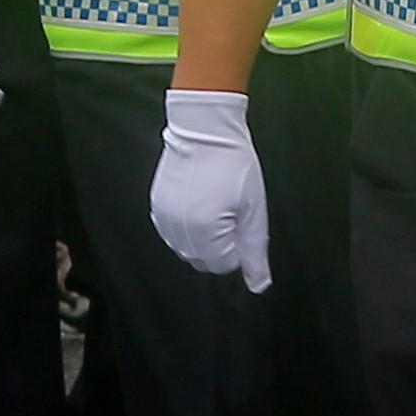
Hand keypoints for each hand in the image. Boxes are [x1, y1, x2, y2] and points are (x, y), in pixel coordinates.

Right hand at [151, 88, 271, 290]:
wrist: (203, 129)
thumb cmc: (234, 165)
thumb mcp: (253, 209)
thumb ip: (254, 251)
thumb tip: (258, 285)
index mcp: (205, 231)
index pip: (224, 265)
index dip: (238, 245)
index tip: (240, 218)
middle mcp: (179, 229)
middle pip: (202, 260)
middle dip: (219, 244)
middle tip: (228, 210)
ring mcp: (164, 217)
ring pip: (186, 248)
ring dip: (201, 236)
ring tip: (212, 202)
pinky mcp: (156, 205)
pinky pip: (172, 232)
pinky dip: (185, 225)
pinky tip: (196, 201)